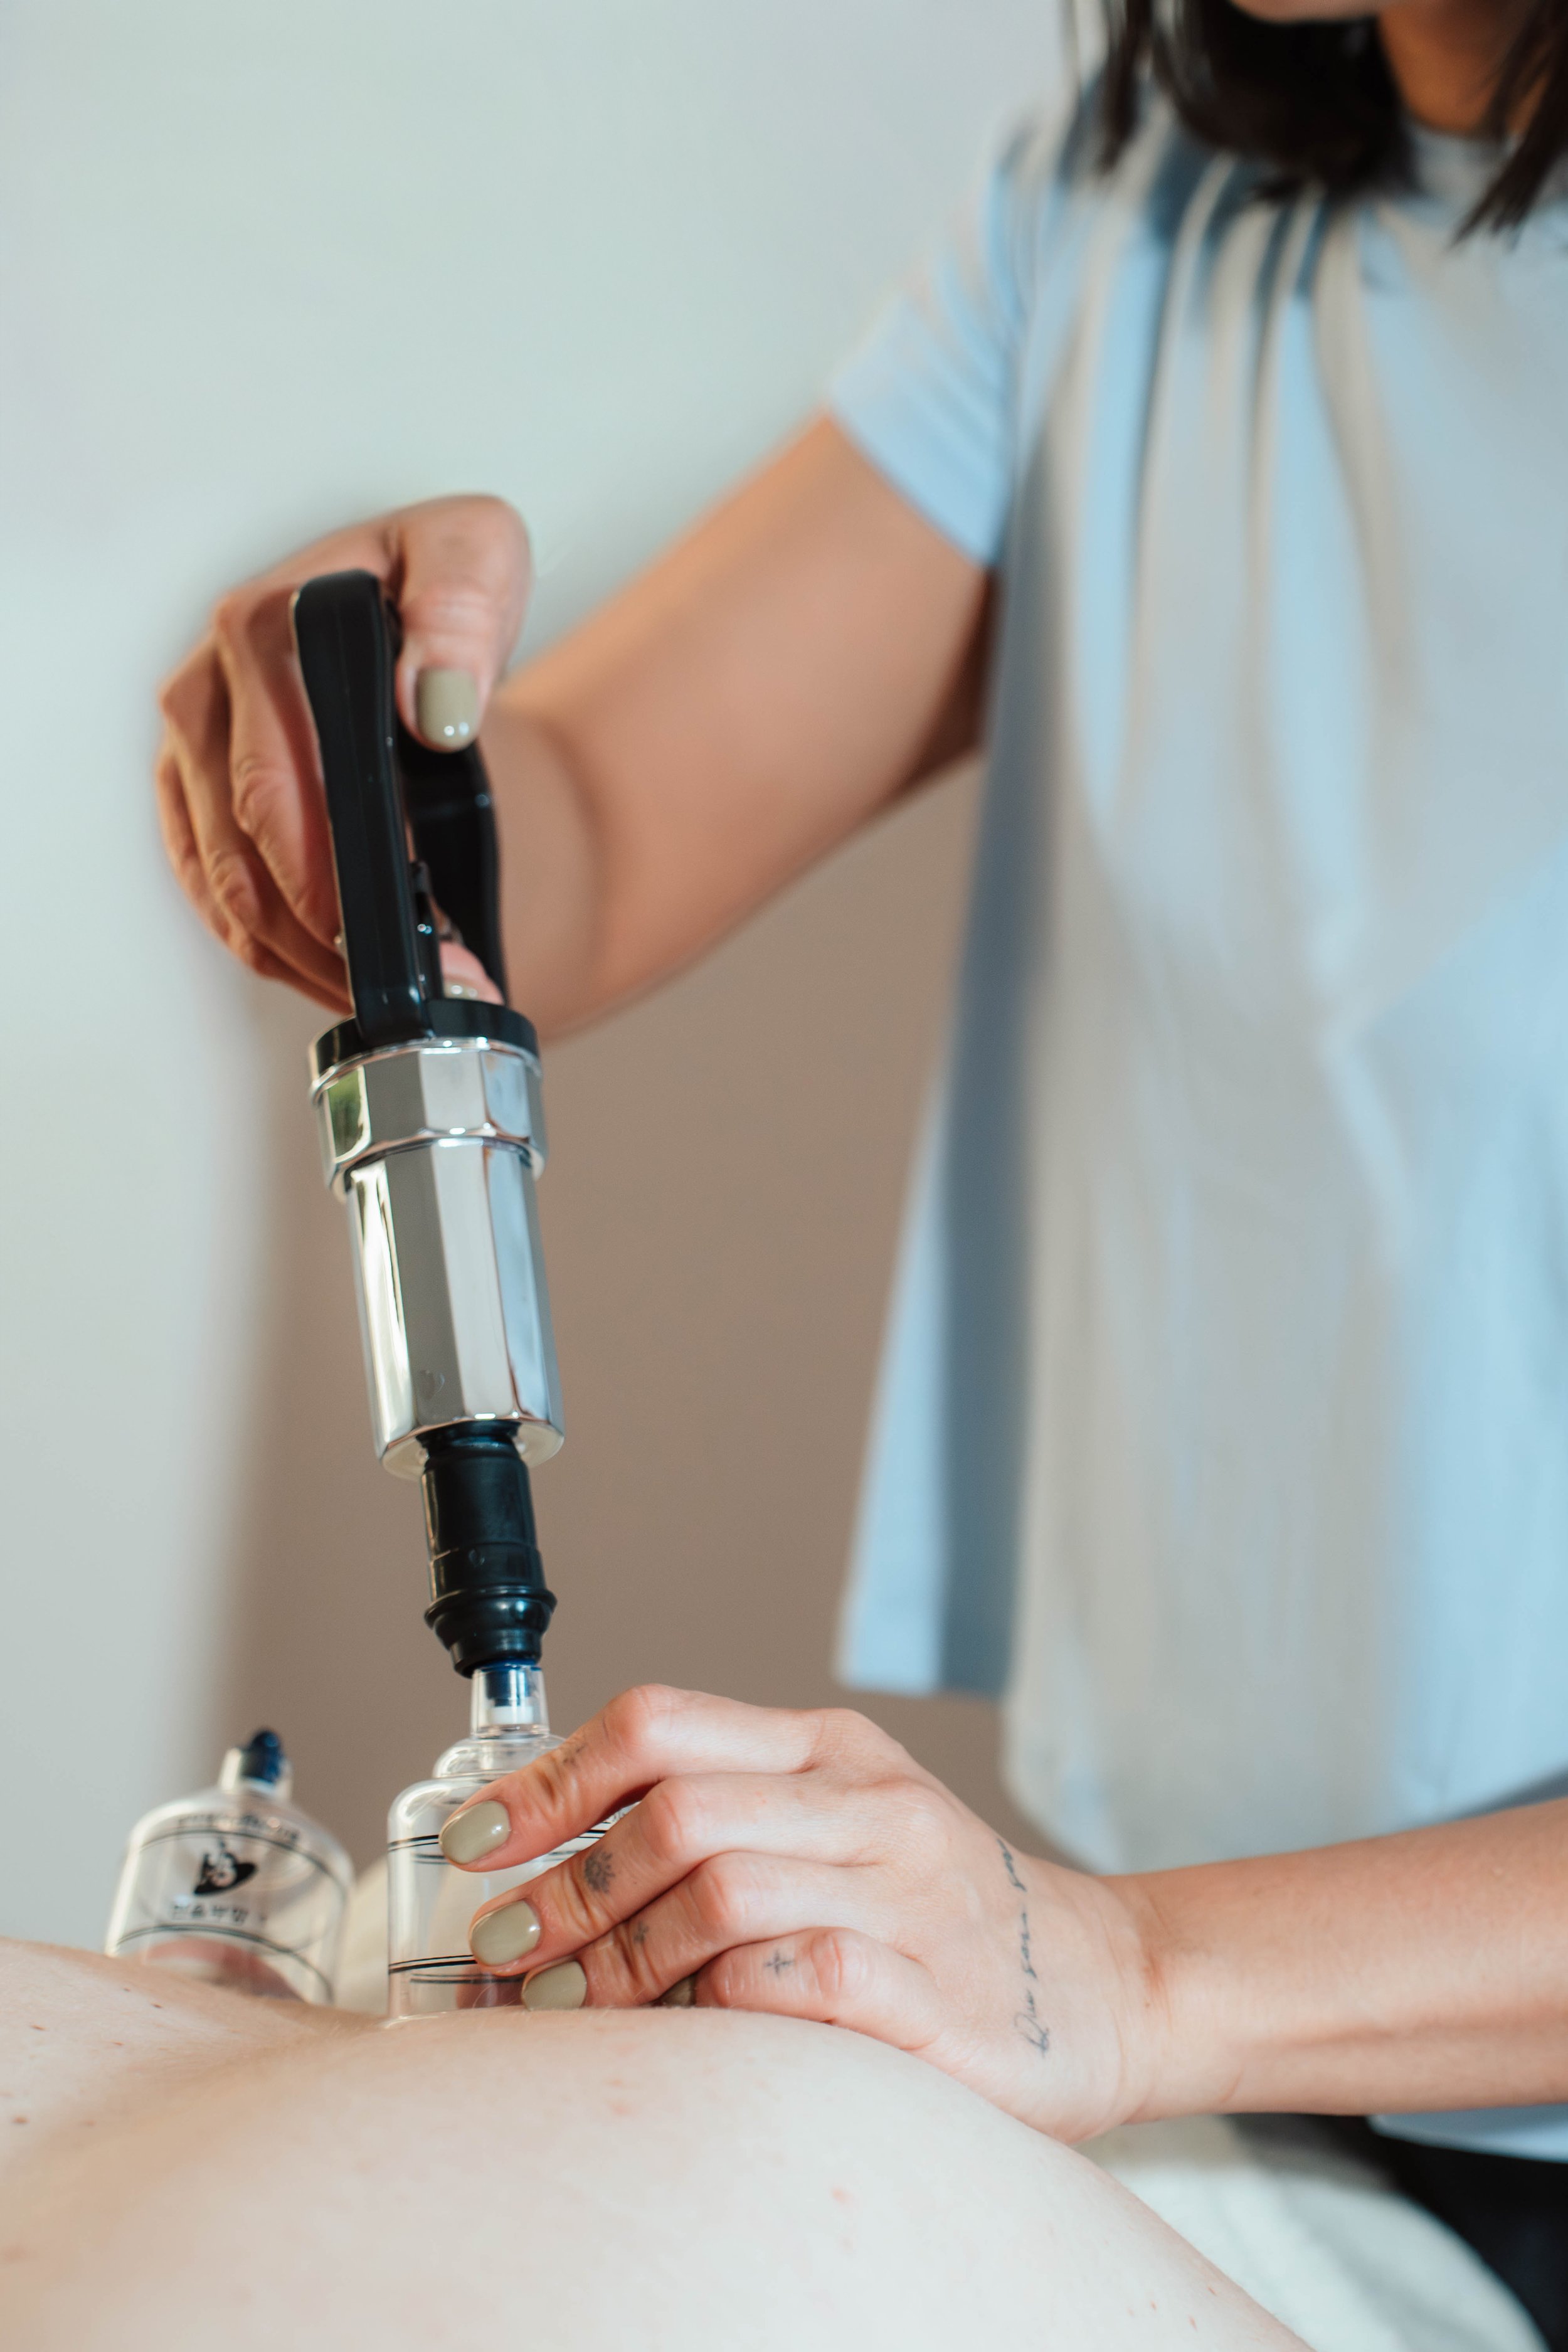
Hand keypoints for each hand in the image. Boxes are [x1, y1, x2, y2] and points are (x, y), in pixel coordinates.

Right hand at [155, 496, 530, 1006]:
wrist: (411, 604)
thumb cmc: (436, 584)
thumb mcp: (475, 556)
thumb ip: (460, 613)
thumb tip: (435, 703)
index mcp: (260, 629)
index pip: (277, 785)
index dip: (332, 880)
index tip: (394, 937)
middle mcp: (206, 689)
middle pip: (246, 854)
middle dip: (332, 940)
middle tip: (425, 985)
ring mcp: (189, 747)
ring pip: (225, 890)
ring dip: (305, 961)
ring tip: (396, 996)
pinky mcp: (189, 794)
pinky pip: (216, 897)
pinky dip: (275, 950)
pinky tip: (342, 975)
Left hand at [439, 1684, 1160, 2141]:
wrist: (1108, 1982)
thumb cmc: (941, 1914)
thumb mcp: (840, 1825)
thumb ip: (724, 1820)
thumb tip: (548, 1861)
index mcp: (831, 1750)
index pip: (662, 1724)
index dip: (550, 1780)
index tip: (476, 1839)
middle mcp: (868, 1805)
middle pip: (677, 1812)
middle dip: (567, 1885)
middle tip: (508, 1947)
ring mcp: (906, 1897)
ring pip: (722, 1892)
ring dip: (618, 1957)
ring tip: (562, 2006)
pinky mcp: (936, 1999)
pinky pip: (797, 1984)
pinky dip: (717, 2008)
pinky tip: (680, 2037)